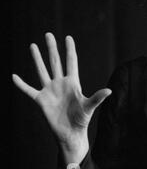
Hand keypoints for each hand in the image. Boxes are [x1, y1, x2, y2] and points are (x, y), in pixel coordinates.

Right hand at [12, 33, 110, 163]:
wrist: (70, 134)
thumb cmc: (82, 120)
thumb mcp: (89, 107)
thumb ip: (97, 98)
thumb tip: (109, 91)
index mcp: (73, 83)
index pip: (71, 61)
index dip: (70, 49)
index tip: (68, 37)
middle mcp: (61, 83)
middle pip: (56, 62)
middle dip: (52, 48)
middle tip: (48, 34)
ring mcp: (50, 90)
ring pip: (42, 71)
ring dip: (37, 59)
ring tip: (33, 45)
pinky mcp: (41, 100)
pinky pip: (28, 90)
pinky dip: (21, 84)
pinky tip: (14, 76)